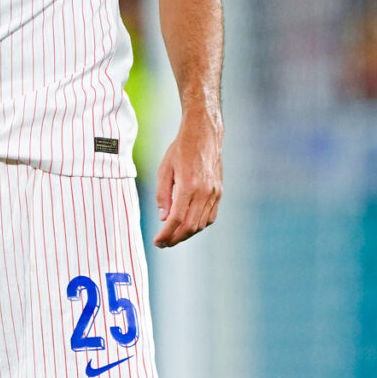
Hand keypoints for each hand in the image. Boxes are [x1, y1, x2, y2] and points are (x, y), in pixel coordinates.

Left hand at [153, 119, 222, 247]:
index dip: (166, 234)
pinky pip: (210, 216)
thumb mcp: (164, 169)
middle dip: (175, 239)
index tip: (157, 241)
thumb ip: (163, 195)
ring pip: (201, 224)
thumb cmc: (181, 149)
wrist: (204, 134)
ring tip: (173, 236)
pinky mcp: (219, 192)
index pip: (176, 219)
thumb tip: (163, 218)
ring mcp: (214, 193)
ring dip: (187, 234)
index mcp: (188, 186)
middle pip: (190, 227)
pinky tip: (188, 225)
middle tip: (163, 243)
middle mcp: (204, 192)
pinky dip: (199, 225)